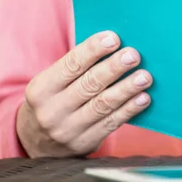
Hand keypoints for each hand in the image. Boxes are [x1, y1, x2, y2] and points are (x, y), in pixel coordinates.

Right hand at [16, 31, 151, 157]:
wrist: (36, 143)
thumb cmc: (54, 101)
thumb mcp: (51, 84)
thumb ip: (77, 67)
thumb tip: (113, 45)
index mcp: (41, 89)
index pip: (70, 65)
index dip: (92, 50)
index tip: (113, 38)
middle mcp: (52, 111)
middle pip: (89, 85)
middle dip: (113, 68)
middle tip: (133, 55)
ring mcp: (68, 130)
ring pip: (102, 105)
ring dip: (126, 89)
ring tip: (145, 76)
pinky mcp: (85, 143)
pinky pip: (111, 123)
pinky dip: (129, 109)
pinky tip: (144, 98)